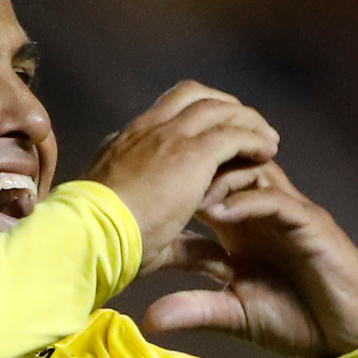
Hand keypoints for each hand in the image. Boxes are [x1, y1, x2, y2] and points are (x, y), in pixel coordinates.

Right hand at [83, 81, 279, 274]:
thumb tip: (220, 261)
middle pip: (191, 95)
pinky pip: (232, 132)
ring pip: (216, 107)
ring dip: (245, 119)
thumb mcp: (150, 239)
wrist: (89, 236)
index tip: (214, 139)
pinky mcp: (191, 151)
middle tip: (246, 127)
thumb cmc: (106, 244)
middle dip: (223, 107)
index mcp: (123, 145)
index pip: (163, 116)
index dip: (192, 122)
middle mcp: (144, 130)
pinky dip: (253, 138)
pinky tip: (268, 149)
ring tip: (267, 138)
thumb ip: (188, 246)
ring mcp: (167, 136)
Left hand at [142, 161, 357, 357]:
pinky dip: (247, 202)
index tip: (137, 197)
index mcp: (241, 225)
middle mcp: (262, 211)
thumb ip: (194, 310)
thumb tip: (148, 320)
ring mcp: (287, 213)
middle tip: (156, 180)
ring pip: (251, 174)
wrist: (346, 334)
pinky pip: (276, 200)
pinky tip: (218, 213)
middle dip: (194, 170)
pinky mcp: (310, 224)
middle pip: (226, 169)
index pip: (204, 189)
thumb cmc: (293, 320)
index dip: (174, 189)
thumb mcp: (233, 316)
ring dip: (218, 179)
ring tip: (184, 194)